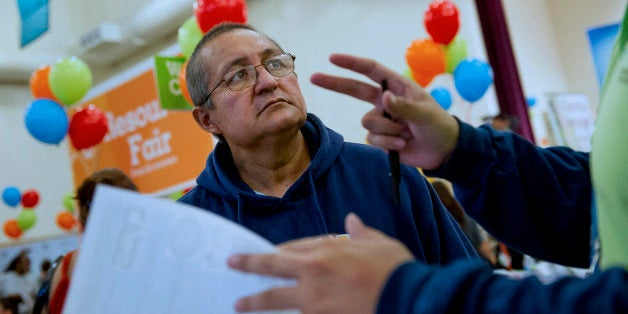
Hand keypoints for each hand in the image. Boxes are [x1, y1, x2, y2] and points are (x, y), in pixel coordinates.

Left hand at [228, 213, 413, 312]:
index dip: (276, 251)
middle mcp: (313, 275)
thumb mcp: (378, 242)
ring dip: (256, 301)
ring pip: (276, 300)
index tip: (265, 253)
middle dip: (249, 266)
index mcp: (324, 253)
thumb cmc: (394, 269)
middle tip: (231, 264)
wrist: (406, 298)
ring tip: (239, 304)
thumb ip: (360, 232)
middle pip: (272, 269)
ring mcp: (314, 301)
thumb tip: (352, 220)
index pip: (291, 249)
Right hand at [310, 53, 458, 169]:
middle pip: (354, 90)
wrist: (442, 151)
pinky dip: (387, 144)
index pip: (371, 71)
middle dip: (335, 84)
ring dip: (386, 131)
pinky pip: (372, 139)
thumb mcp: (425, 114)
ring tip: (405, 135)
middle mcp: (385, 101)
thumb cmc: (438, 125)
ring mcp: (382, 120)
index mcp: (397, 87)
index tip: (332, 58)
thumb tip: (384, 98)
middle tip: (314, 77)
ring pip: (367, 122)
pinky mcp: (380, 139)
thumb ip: (404, 106)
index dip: (352, 63)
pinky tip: (402, 145)